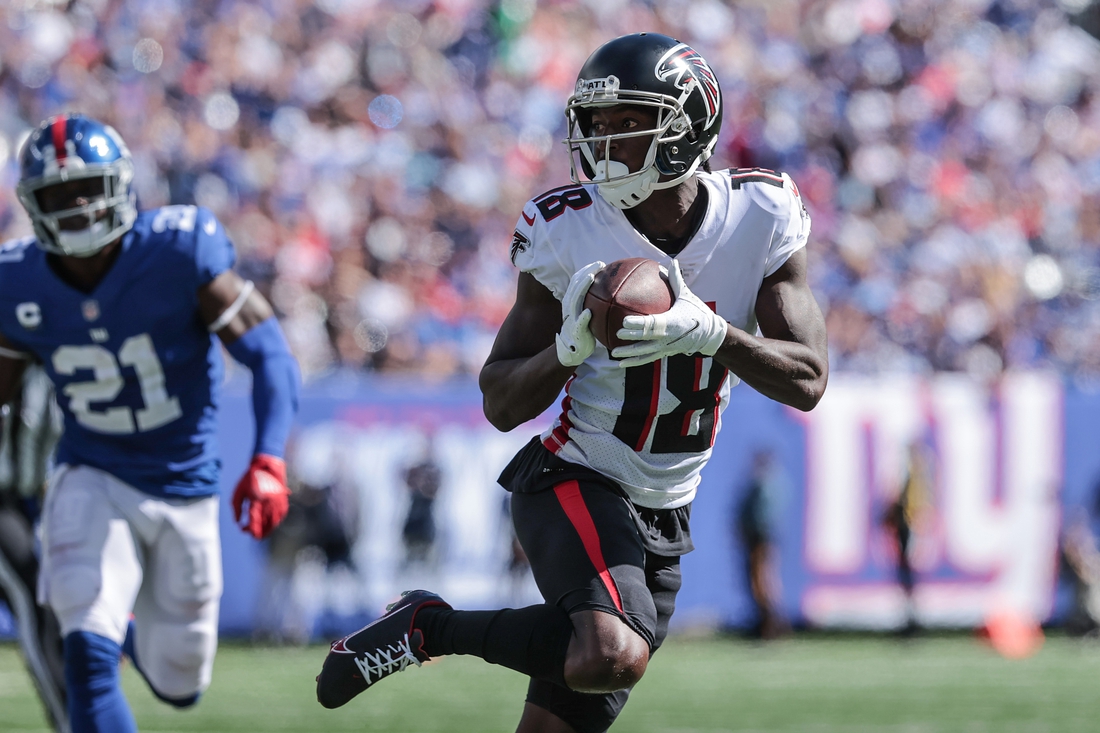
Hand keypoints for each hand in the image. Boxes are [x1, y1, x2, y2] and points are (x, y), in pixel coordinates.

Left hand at [232, 454, 289, 539]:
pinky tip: (271, 524)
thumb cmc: (250, 478)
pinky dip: (276, 521)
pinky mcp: (283, 499)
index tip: (245, 531)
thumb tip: (238, 522)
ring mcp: (277, 501)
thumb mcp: (238, 491)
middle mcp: (268, 501)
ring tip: (263, 534)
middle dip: (260, 532)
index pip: (254, 520)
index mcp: (256, 499)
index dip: (250, 529)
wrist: (267, 465)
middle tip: (254, 537)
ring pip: (275, 521)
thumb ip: (236, 508)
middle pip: (265, 523)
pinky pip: (281, 515)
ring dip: (269, 529)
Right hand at [555, 261, 604, 366]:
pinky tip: (588, 312)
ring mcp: (572, 318)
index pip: (578, 281)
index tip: (601, 264)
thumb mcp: (589, 314)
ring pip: (574, 299)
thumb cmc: (585, 331)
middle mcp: (570, 307)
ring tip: (591, 278)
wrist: (573, 350)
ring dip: (582, 287)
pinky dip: (582, 317)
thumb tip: (614, 293)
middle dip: (586, 272)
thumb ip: (596, 304)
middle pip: (576, 285)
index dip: (587, 270)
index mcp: (573, 302)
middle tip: (600, 264)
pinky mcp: (575, 331)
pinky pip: (578, 323)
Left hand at [612, 260, 726, 366]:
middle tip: (617, 333)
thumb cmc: (697, 313)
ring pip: (645, 353)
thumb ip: (676, 280)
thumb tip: (672, 261)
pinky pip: (647, 359)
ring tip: (614, 353)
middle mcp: (667, 337)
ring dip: (629, 354)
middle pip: (646, 339)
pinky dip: (634, 361)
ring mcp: (666, 347)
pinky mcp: (665, 353)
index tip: (625, 321)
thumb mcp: (687, 296)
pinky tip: (621, 363)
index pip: (652, 324)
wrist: (710, 335)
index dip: (638, 323)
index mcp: (672, 322)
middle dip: (631, 337)